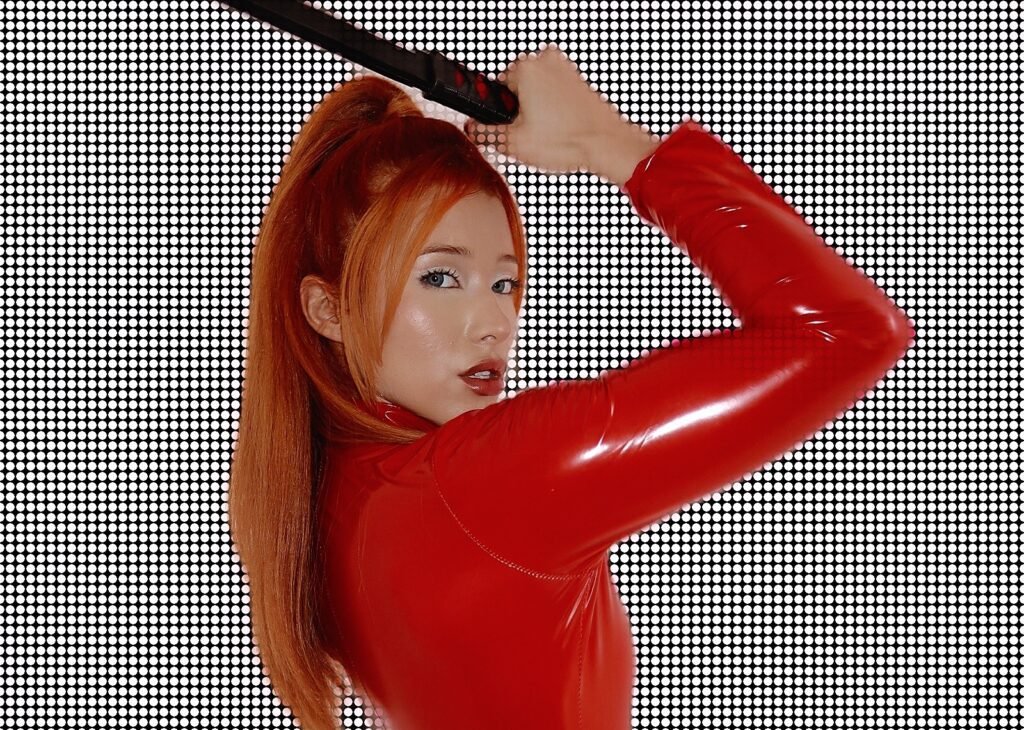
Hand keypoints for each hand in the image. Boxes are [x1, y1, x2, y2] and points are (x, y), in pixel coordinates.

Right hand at [463, 43, 630, 175]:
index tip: (506, 128)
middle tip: (529, 136)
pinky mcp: (580, 82)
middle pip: (517, 90)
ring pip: (537, 94)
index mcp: (525, 68)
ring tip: (549, 136)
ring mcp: (566, 70)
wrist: (609, 146)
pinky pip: (556, 96)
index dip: (498, 114)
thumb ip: (484, 133)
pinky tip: (562, 132)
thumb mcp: (514, 143)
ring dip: (538, 113)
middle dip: (519, 112)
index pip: (495, 89)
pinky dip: (555, 112)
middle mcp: (546, 61)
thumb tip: (471, 129)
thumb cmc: (569, 141)